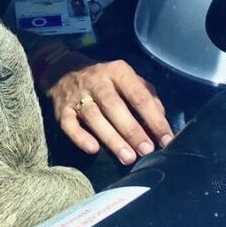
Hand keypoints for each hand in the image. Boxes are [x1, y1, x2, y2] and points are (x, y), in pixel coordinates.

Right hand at [42, 53, 173, 164]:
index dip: (154, 118)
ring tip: (127, 157)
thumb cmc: (105, 79)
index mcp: (117, 72)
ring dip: (111, 138)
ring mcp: (77, 95)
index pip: (138, 96)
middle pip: (114, 106)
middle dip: (131, 130)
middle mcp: (96, 82)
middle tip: (146, 150)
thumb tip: (161, 119)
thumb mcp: (128, 78)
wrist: (62, 69)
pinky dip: (80, 137)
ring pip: (93, 116)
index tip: (166, 139)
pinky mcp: (61, 109)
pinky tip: (93, 149)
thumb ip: (146, 95)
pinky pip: (69, 124)